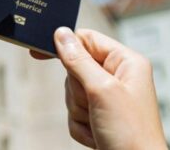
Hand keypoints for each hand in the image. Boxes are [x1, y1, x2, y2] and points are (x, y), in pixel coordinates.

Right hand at [33, 27, 166, 149]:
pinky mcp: (96, 115)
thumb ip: (78, 60)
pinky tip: (97, 134)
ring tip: (99, 122)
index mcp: (125, 62)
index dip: (64, 43)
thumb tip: (61, 34)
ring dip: (79, 111)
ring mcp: (105, 97)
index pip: (87, 39)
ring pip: (71, 92)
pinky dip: (80, 125)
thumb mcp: (101, 90)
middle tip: (94, 104)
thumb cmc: (131, 134)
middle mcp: (116, 77)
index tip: (38, 50)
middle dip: (78, 91)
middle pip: (74, 68)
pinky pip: (72, 112)